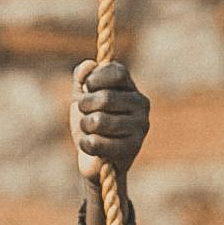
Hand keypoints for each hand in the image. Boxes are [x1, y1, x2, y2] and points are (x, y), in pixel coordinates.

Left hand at [70, 60, 148, 180]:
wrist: (95, 159)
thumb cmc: (90, 123)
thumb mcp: (83, 97)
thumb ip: (82, 77)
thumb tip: (89, 65)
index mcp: (130, 88)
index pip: (118, 72)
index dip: (96, 78)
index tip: (86, 87)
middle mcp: (141, 104)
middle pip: (105, 97)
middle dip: (85, 105)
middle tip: (83, 112)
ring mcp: (140, 127)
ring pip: (99, 121)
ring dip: (84, 126)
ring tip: (88, 130)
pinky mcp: (132, 149)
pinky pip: (97, 143)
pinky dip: (85, 144)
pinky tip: (90, 145)